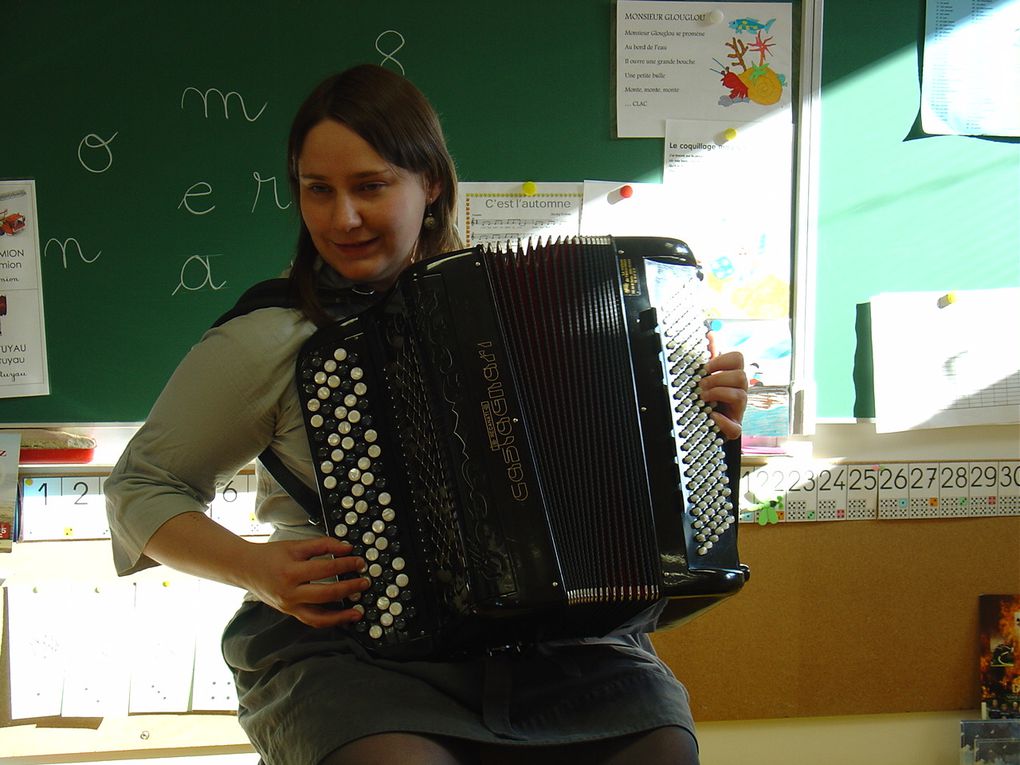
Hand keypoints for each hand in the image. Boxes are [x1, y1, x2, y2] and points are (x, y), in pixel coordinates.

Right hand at [239, 536, 370, 628]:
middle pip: (326, 594)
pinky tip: (342, 617)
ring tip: (358, 612)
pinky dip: (329, 620)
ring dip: (342, 615)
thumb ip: (322, 545)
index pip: (326, 568)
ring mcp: (289, 607)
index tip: (359, 561)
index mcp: (291, 572)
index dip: (346, 564)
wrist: (246, 569)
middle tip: (364, 582)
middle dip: (349, 588)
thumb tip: (346, 548)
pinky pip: (312, 621)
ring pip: (319, 617)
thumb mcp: (295, 545)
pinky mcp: (290, 613)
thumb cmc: (270, 556)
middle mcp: (290, 593)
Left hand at [700, 350, 747, 440]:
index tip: (706, 367)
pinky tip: (712, 416)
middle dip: (718, 379)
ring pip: (741, 395)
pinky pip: (735, 427)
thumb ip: (711, 356)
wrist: (710, 423)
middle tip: (702, 384)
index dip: (722, 360)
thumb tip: (711, 333)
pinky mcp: (735, 428)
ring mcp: (740, 409)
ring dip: (719, 394)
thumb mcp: (710, 376)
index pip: (738, 358)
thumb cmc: (712, 396)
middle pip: (741, 376)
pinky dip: (723, 422)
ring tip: (703, 397)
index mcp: (734, 376)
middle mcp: (740, 390)